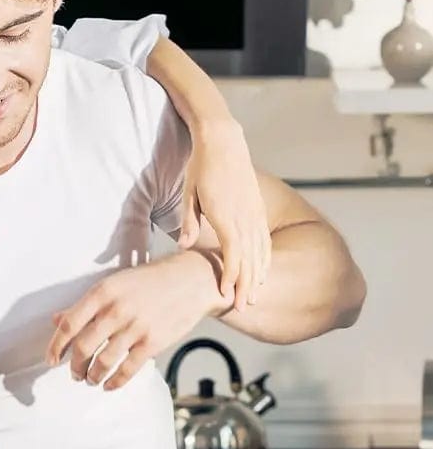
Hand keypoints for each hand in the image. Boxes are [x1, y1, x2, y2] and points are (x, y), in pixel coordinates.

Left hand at [45, 252, 226, 389]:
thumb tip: (56, 320)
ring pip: (103, 362)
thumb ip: (84, 305)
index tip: (51, 360)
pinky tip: (109, 385)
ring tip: (90, 379)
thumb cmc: (147, 282)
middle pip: (83, 348)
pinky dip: (115, 382)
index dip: (56, 346)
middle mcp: (115, 310)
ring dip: (92, 376)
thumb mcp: (112, 285)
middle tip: (74, 373)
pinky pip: (127, 370)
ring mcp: (135, 327)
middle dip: (75, 366)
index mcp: (102, 293)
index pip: (69, 325)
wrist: (190, 281)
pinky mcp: (153, 342)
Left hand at [177, 118, 270, 310]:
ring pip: (260, 251)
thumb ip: (188, 222)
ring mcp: (254, 213)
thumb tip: (184, 247)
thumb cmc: (200, 167)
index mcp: (226, 215)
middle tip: (244, 307)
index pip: (233, 254)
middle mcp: (245, 217)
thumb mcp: (189, 194)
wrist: (224, 141)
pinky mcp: (258, 208)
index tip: (228, 296)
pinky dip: (265, 258)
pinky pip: (265, 239)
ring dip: (258, 275)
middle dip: (247, 284)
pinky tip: (262, 270)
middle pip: (250, 258)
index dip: (232, 277)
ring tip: (254, 295)